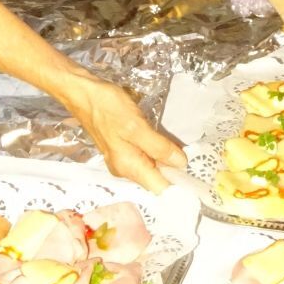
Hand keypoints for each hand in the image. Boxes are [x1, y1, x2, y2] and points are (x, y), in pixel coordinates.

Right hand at [67, 74, 187, 191]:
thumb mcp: (137, 126)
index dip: (179, 187)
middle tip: (196, 159)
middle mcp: (125, 169)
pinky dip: (156, 152)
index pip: (159, 189)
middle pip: (156, 179)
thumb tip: (181, 164)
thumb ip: (159, 147)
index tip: (199, 179)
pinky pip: (144, 156)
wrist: (83, 94)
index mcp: (129, 167)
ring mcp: (122, 159)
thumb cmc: (108, 108)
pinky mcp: (121, 148)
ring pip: (151, 167)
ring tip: (184, 149)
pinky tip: (165, 142)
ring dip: (166, 160)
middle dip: (175, 171)